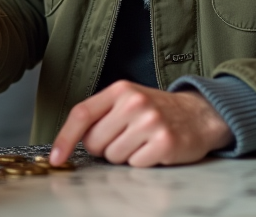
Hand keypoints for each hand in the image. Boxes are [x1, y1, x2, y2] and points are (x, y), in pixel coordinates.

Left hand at [50, 81, 231, 167]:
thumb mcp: (128, 101)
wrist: (199, 115)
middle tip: (126, 138)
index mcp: (120, 90)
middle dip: (105, 147)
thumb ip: (101, 115)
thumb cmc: (157, 111)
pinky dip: (142, 162)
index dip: (64, 138)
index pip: (82, 114)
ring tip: (142, 142)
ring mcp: (150, 121)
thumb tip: (69, 142)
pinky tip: (154, 149)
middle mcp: (135, 102)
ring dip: (125, 156)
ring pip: (114, 157)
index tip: (56, 157)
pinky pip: (136, 164)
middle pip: (95, 143)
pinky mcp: (165, 142)